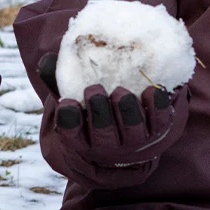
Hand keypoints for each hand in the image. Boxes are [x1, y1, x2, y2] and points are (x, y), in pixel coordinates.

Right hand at [35, 52, 183, 168]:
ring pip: (133, 133)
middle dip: (100, 114)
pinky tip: (151, 90)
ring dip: (127, 112)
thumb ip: (59, 80)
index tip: (66, 102)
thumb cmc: (95, 107)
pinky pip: (162, 122)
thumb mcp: (75, 96)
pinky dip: (157, 107)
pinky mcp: (160, 132)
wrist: (132, 127)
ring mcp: (136, 143)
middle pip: (104, 137)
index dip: (69, 121)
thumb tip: (48, 60)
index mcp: (84, 141)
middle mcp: (109, 148)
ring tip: (121, 92)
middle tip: (94, 90)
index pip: (72, 136)